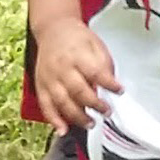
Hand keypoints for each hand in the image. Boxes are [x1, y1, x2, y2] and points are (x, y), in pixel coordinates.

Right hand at [33, 17, 120, 132]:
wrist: (53, 29)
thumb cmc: (76, 38)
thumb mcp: (96, 43)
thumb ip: (104, 64)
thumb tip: (112, 84)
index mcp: (78, 54)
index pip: (95, 72)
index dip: (109, 84)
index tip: (119, 91)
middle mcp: (62, 67)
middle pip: (78, 90)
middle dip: (94, 104)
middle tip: (106, 111)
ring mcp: (50, 78)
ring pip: (62, 102)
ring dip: (77, 117)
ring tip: (91, 123)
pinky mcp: (41, 86)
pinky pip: (46, 106)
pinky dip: (54, 120)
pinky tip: (63, 130)